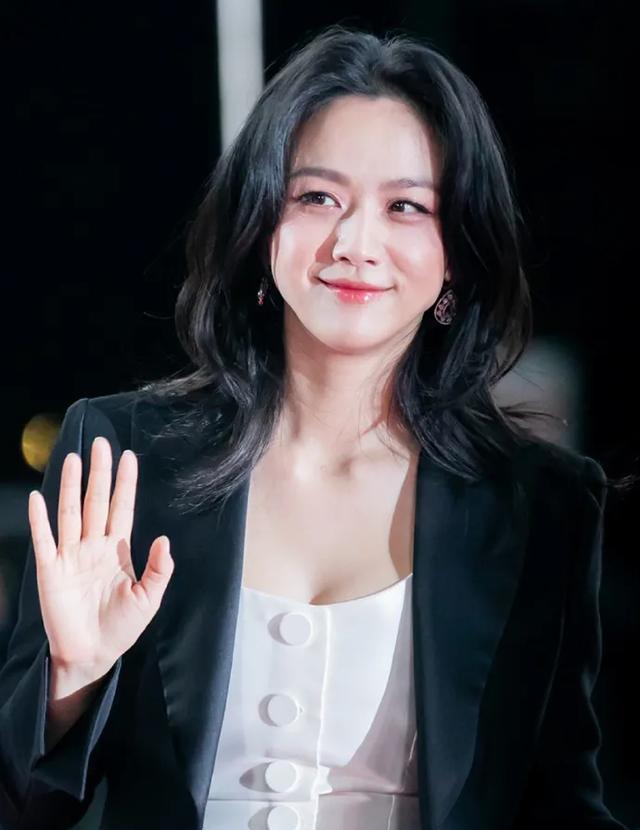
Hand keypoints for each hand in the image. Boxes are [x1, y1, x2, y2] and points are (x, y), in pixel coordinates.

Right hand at [28, 436, 173, 673]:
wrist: (93, 655)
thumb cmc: (122, 627)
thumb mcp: (149, 599)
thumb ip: (158, 570)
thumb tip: (164, 539)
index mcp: (119, 550)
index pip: (122, 508)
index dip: (125, 483)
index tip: (128, 457)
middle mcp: (94, 546)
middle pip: (96, 501)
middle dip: (99, 474)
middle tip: (101, 444)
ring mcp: (71, 556)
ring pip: (71, 513)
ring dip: (72, 486)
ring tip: (74, 459)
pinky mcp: (51, 571)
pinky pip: (45, 540)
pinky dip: (40, 519)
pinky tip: (39, 498)